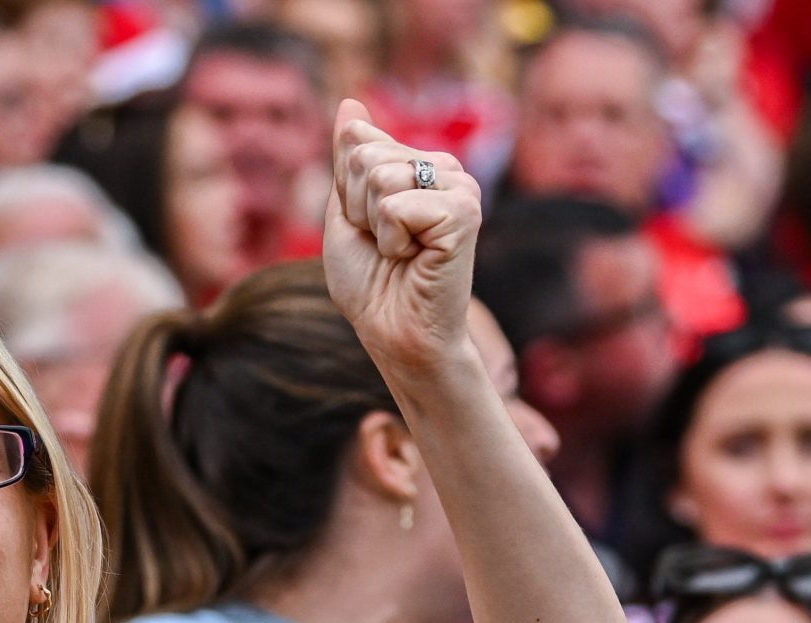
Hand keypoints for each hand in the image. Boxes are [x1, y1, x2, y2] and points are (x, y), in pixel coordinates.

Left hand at [322, 99, 480, 383]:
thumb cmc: (371, 281)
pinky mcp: (465, 212)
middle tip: (384, 244)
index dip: (346, 196)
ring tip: (400, 252)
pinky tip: (414, 259)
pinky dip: (391, 240)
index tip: (369, 229)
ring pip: (379, 176)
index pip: (357, 143)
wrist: (392, 331)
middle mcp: (446, 169)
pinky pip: (396, 205)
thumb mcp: (346, 211)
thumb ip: (349, 158)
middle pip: (365, 156)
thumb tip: (350, 102)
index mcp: (420, 164)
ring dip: (374, 226)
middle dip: (358, 209)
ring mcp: (461, 188)